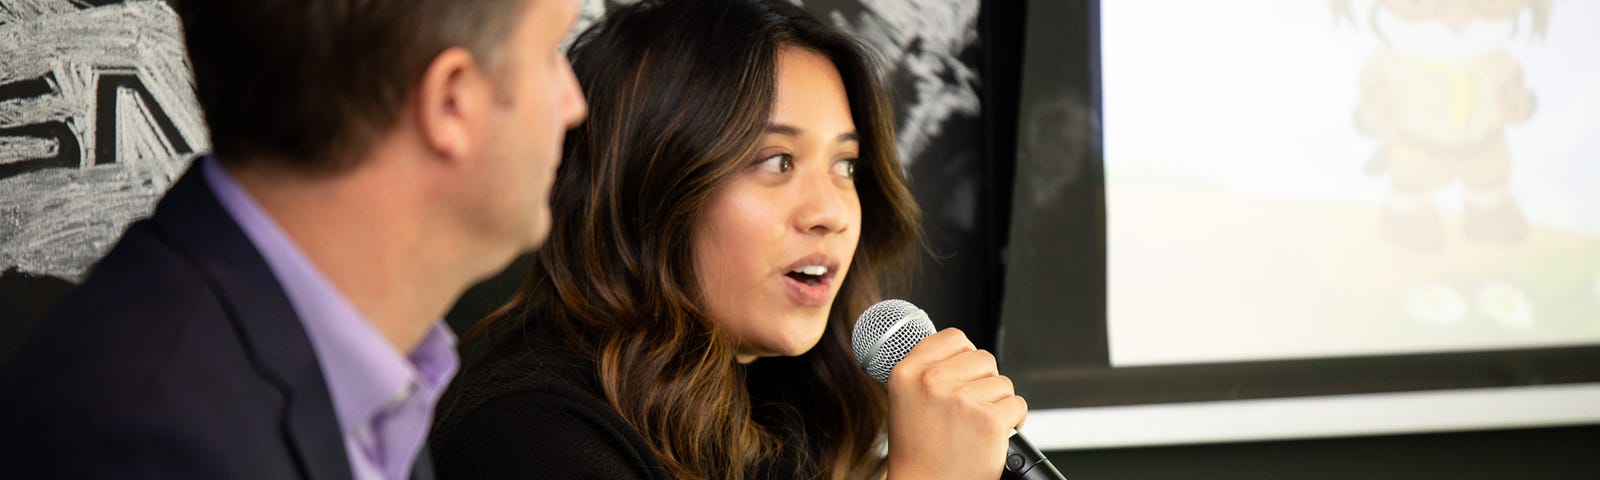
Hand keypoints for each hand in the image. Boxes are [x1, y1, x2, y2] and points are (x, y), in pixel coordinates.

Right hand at [884, 328, 1027, 479]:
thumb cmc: (919, 450)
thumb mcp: (906, 400)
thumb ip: (929, 371)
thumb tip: (962, 350)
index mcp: (907, 373)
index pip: (953, 338)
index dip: (965, 357)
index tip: (964, 375)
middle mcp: (932, 382)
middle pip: (983, 358)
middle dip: (983, 382)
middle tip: (968, 411)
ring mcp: (962, 400)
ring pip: (1002, 382)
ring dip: (997, 403)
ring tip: (976, 426)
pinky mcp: (989, 420)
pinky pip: (1017, 404)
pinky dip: (1013, 421)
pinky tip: (993, 436)